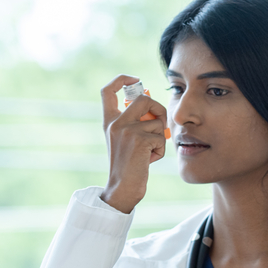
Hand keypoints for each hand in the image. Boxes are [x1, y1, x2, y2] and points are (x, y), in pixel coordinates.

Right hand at [100, 74, 167, 213]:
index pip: (107, 90)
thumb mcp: (126, 141)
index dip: (122, 79)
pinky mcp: (139, 140)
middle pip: (143, 98)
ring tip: (148, 153)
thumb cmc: (129, 166)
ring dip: (159, 139)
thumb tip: (154, 109)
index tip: (135, 80)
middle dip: (159, 109)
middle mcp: (116, 122)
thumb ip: (135, 123)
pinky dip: (159, 151)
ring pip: (156, 123)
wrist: (122, 188)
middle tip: (160, 125)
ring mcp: (127, 130)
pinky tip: (149, 161)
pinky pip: (160, 138)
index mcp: (109, 121)